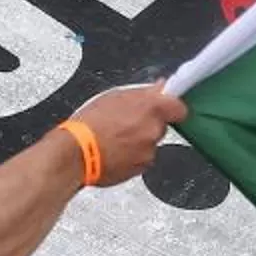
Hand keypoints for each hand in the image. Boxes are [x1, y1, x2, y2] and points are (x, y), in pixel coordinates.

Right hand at [68, 85, 185, 188]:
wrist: (76, 153)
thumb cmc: (90, 124)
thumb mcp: (115, 96)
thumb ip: (143, 92)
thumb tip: (159, 88)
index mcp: (152, 107)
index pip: (179, 107)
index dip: (171, 107)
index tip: (165, 106)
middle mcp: (155, 130)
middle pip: (161, 125)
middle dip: (148, 124)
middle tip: (127, 121)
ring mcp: (149, 151)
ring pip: (149, 143)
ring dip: (137, 141)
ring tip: (115, 137)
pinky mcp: (141, 167)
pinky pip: (141, 158)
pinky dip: (131, 155)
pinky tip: (113, 150)